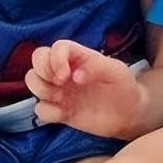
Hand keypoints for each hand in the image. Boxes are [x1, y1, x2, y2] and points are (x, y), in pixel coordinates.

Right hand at [27, 40, 141, 138]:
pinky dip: (47, 112)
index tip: (66, 75)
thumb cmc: (125, 87)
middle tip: (60, 84)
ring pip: (33, 82)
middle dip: (42, 72)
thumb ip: (98, 67)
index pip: (55, 48)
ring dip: (42, 90)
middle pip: (37, 60)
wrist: (129, 115)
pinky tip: (64, 114)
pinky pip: (40, 109)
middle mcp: (65, 71)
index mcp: (78, 57)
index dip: (54, 59)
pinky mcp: (59, 110)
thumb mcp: (117, 72)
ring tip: (62, 98)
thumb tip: (75, 76)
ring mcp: (60, 90)